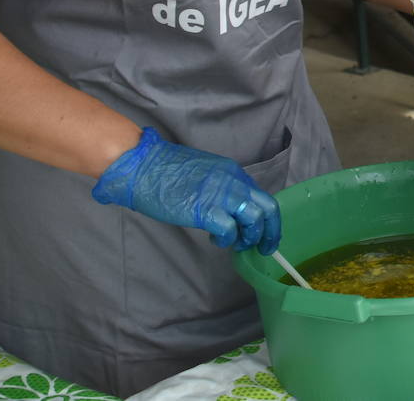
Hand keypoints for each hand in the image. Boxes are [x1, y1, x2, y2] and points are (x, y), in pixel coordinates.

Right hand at [92, 128, 280, 254]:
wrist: (143, 165)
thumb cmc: (166, 171)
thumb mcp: (205, 174)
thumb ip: (223, 189)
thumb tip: (231, 210)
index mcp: (234, 173)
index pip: (262, 197)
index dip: (268, 218)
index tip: (266, 233)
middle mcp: (234, 183)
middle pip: (268, 209)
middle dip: (270, 232)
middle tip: (263, 248)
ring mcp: (222, 196)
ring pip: (254, 220)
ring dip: (249, 237)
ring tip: (235, 244)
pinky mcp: (206, 211)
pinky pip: (229, 230)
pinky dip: (227, 240)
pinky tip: (215, 239)